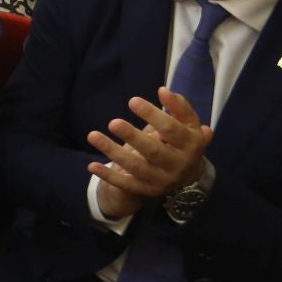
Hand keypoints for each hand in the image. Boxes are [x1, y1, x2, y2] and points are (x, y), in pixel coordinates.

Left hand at [86, 87, 213, 216]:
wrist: (188, 176)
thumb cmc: (183, 140)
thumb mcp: (188, 123)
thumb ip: (179, 106)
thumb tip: (163, 90)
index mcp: (190, 146)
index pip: (171, 130)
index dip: (152, 115)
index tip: (132, 101)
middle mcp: (176, 166)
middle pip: (153, 151)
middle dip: (132, 137)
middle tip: (113, 123)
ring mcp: (160, 180)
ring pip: (135, 167)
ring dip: (113, 152)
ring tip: (93, 135)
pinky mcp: (146, 190)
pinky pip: (125, 185)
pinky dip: (108, 176)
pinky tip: (92, 165)